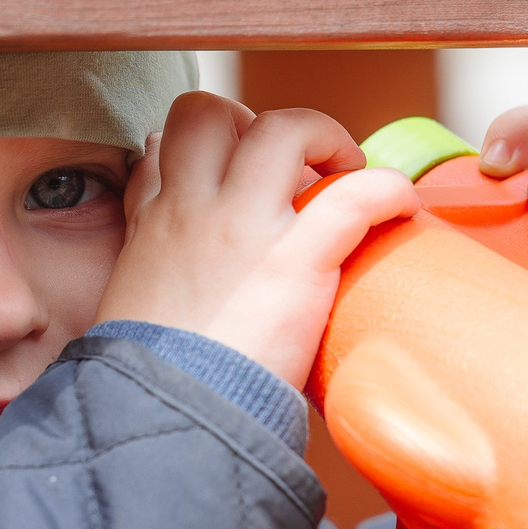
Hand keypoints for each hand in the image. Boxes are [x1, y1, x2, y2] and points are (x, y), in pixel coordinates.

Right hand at [95, 92, 420, 388]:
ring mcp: (244, 229)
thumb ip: (147, 257)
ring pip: (283, 129)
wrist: (168, 417)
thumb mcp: (128, 298)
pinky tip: (399, 203)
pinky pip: (353, 196)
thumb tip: (163, 235)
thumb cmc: (152, 375)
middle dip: (258, 121)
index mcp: (157, 223)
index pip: (167, 142)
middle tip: (295, 163)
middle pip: (212, 112)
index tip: (237, 167)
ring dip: (324, 136)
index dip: (209, 141)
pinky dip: (386, 189)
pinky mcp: (295, 261)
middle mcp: (194, 209)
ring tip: (347, 170)